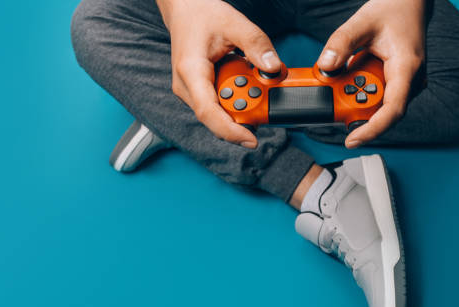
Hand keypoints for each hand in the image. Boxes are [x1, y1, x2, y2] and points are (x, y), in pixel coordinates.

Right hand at [157, 0, 281, 147]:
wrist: (185, 9)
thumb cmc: (203, 15)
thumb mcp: (235, 24)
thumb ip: (257, 45)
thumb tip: (273, 69)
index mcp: (191, 72)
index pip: (208, 113)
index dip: (230, 131)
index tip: (252, 140)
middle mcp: (187, 88)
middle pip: (218, 118)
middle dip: (244, 114)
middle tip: (265, 98)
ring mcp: (192, 92)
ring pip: (220, 113)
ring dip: (242, 103)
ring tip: (251, 77)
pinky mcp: (199, 92)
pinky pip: (221, 104)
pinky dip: (237, 97)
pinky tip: (244, 78)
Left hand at [316, 0, 424, 147]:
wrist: (410, 2)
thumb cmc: (393, 9)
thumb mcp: (362, 22)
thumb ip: (341, 43)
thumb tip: (326, 66)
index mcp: (406, 68)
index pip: (392, 111)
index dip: (372, 130)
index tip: (352, 139)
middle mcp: (410, 81)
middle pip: (381, 112)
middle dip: (355, 108)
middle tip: (335, 91)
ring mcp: (406, 84)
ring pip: (378, 104)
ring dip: (357, 96)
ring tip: (348, 69)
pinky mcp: (398, 83)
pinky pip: (378, 95)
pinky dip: (361, 89)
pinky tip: (354, 70)